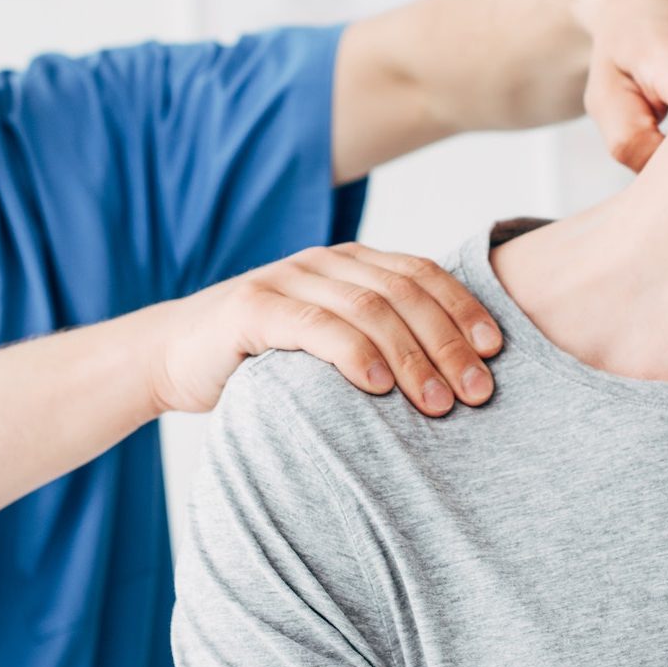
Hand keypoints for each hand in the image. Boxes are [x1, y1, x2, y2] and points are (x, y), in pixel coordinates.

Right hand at [150, 242, 502, 417]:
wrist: (172, 355)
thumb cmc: (263, 358)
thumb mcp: (329, 344)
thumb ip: (379, 342)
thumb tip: (457, 377)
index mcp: (350, 263)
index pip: (422, 274)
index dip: (464, 309)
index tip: (495, 353)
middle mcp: (323, 262)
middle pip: (405, 292)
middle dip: (448, 342)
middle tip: (477, 392)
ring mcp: (287, 280)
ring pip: (369, 309)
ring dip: (412, 357)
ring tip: (439, 403)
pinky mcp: (252, 308)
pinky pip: (314, 326)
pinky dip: (353, 354)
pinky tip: (378, 387)